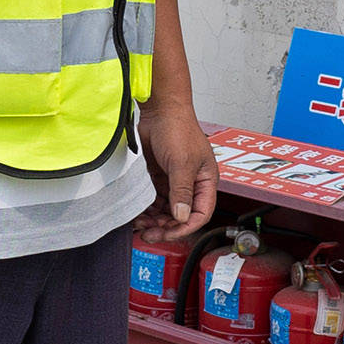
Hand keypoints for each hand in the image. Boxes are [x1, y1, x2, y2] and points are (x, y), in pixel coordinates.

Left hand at [138, 103, 219, 240]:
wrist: (160, 110)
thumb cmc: (178, 129)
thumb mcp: (182, 163)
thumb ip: (181, 191)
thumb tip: (181, 216)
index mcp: (205, 182)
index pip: (200, 214)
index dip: (186, 227)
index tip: (169, 234)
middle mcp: (191, 184)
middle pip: (181, 215)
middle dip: (166, 227)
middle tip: (150, 233)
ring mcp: (174, 181)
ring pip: (166, 210)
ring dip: (155, 220)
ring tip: (141, 225)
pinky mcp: (159, 177)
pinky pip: (154, 200)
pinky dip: (147, 209)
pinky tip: (138, 214)